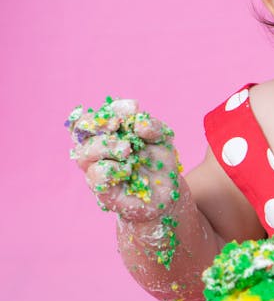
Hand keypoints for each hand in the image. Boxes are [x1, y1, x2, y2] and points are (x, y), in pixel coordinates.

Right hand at [67, 97, 180, 221]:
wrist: (167, 192)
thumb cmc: (159, 162)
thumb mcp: (162, 139)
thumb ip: (152, 126)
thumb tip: (138, 122)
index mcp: (107, 134)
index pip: (94, 117)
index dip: (109, 110)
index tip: (133, 108)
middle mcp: (97, 151)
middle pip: (80, 132)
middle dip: (97, 124)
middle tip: (118, 124)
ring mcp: (97, 171)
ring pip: (83, 155)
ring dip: (104, 147)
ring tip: (127, 150)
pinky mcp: (103, 192)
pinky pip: (95, 177)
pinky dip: (110, 169)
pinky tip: (127, 170)